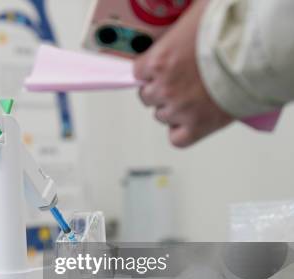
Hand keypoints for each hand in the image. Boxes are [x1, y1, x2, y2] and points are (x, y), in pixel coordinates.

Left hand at [133, 0, 232, 146]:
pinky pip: (177, 139)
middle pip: (148, 97)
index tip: (165, 70)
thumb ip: (175, 35)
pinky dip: (182, 133)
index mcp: (159, 61)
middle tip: (182, 83)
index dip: (153, 71)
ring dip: (174, 110)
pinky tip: (192, 121)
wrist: (259, 52)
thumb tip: (173, 39)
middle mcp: (164, 87)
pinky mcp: (199, 126)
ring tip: (195, 98)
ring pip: (162, 116)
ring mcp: (180, 109)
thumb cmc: (230, 30)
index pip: (139, 73)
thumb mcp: (194, 20)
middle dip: (163, 90)